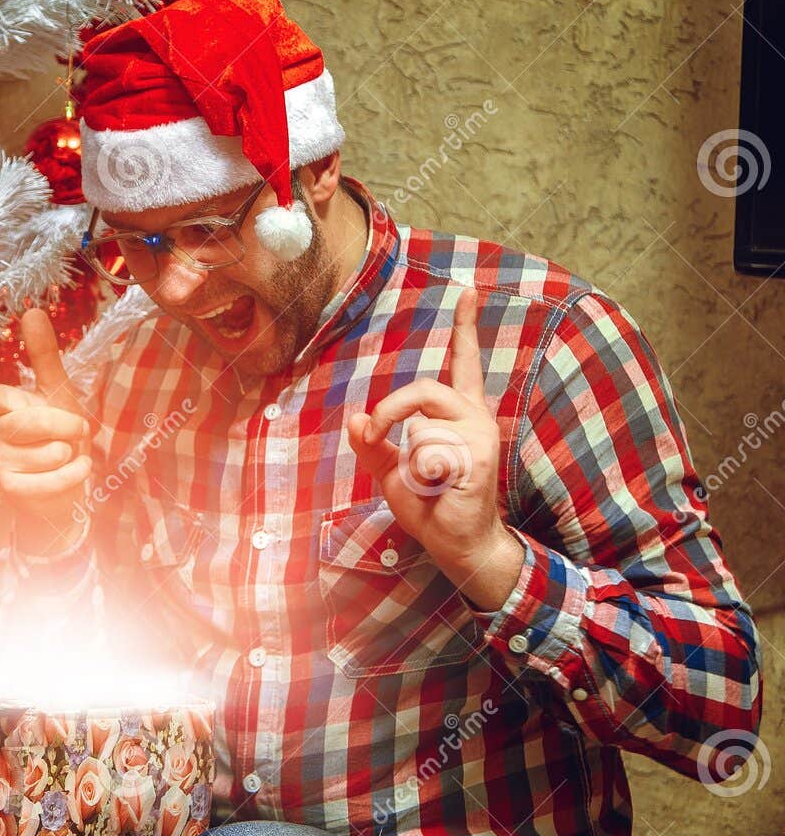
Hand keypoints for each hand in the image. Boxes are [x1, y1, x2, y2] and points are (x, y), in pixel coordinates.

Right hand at [0, 309, 91, 555]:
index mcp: (0, 405)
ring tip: (64, 454)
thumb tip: (32, 310)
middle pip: (33, 421)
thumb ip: (43, 355)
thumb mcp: (55, 392)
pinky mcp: (10, 490)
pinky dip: (74, 475)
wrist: (62, 487)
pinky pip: (52, 481)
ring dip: (71, 453)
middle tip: (76, 430)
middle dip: (66, 425)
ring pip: (50, 452)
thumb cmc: (57, 433)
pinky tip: (73, 471)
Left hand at [344, 287, 522, 609]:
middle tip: (380, 437)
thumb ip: (374, 443)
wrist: (456, 544)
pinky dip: (419, 475)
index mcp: (459, 414)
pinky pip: (426, 452)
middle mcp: (475, 418)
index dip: (465, 327)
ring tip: (429, 482)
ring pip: (419, 426)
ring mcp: (479, 437)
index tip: (469, 291)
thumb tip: (356, 420)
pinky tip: (439, 490)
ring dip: (409, 458)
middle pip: (423, 388)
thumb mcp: (392, 470)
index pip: (464, 363)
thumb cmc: (429, 505)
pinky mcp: (477, 458)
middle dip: (391, 412)